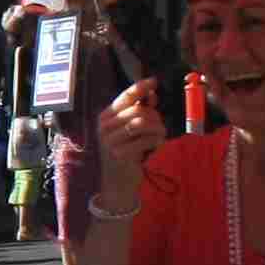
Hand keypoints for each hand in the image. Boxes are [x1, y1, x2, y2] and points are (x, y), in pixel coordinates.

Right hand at [93, 80, 163, 206]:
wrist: (117, 182)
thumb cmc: (125, 153)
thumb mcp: (130, 131)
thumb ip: (139, 112)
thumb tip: (152, 94)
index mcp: (105, 117)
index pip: (124, 97)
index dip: (140, 87)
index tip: (154, 81)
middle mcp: (104, 127)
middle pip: (138, 110)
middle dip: (155, 116)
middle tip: (160, 127)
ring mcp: (111, 141)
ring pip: (143, 123)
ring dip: (157, 128)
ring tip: (159, 136)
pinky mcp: (121, 154)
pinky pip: (147, 139)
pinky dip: (157, 141)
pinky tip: (156, 147)